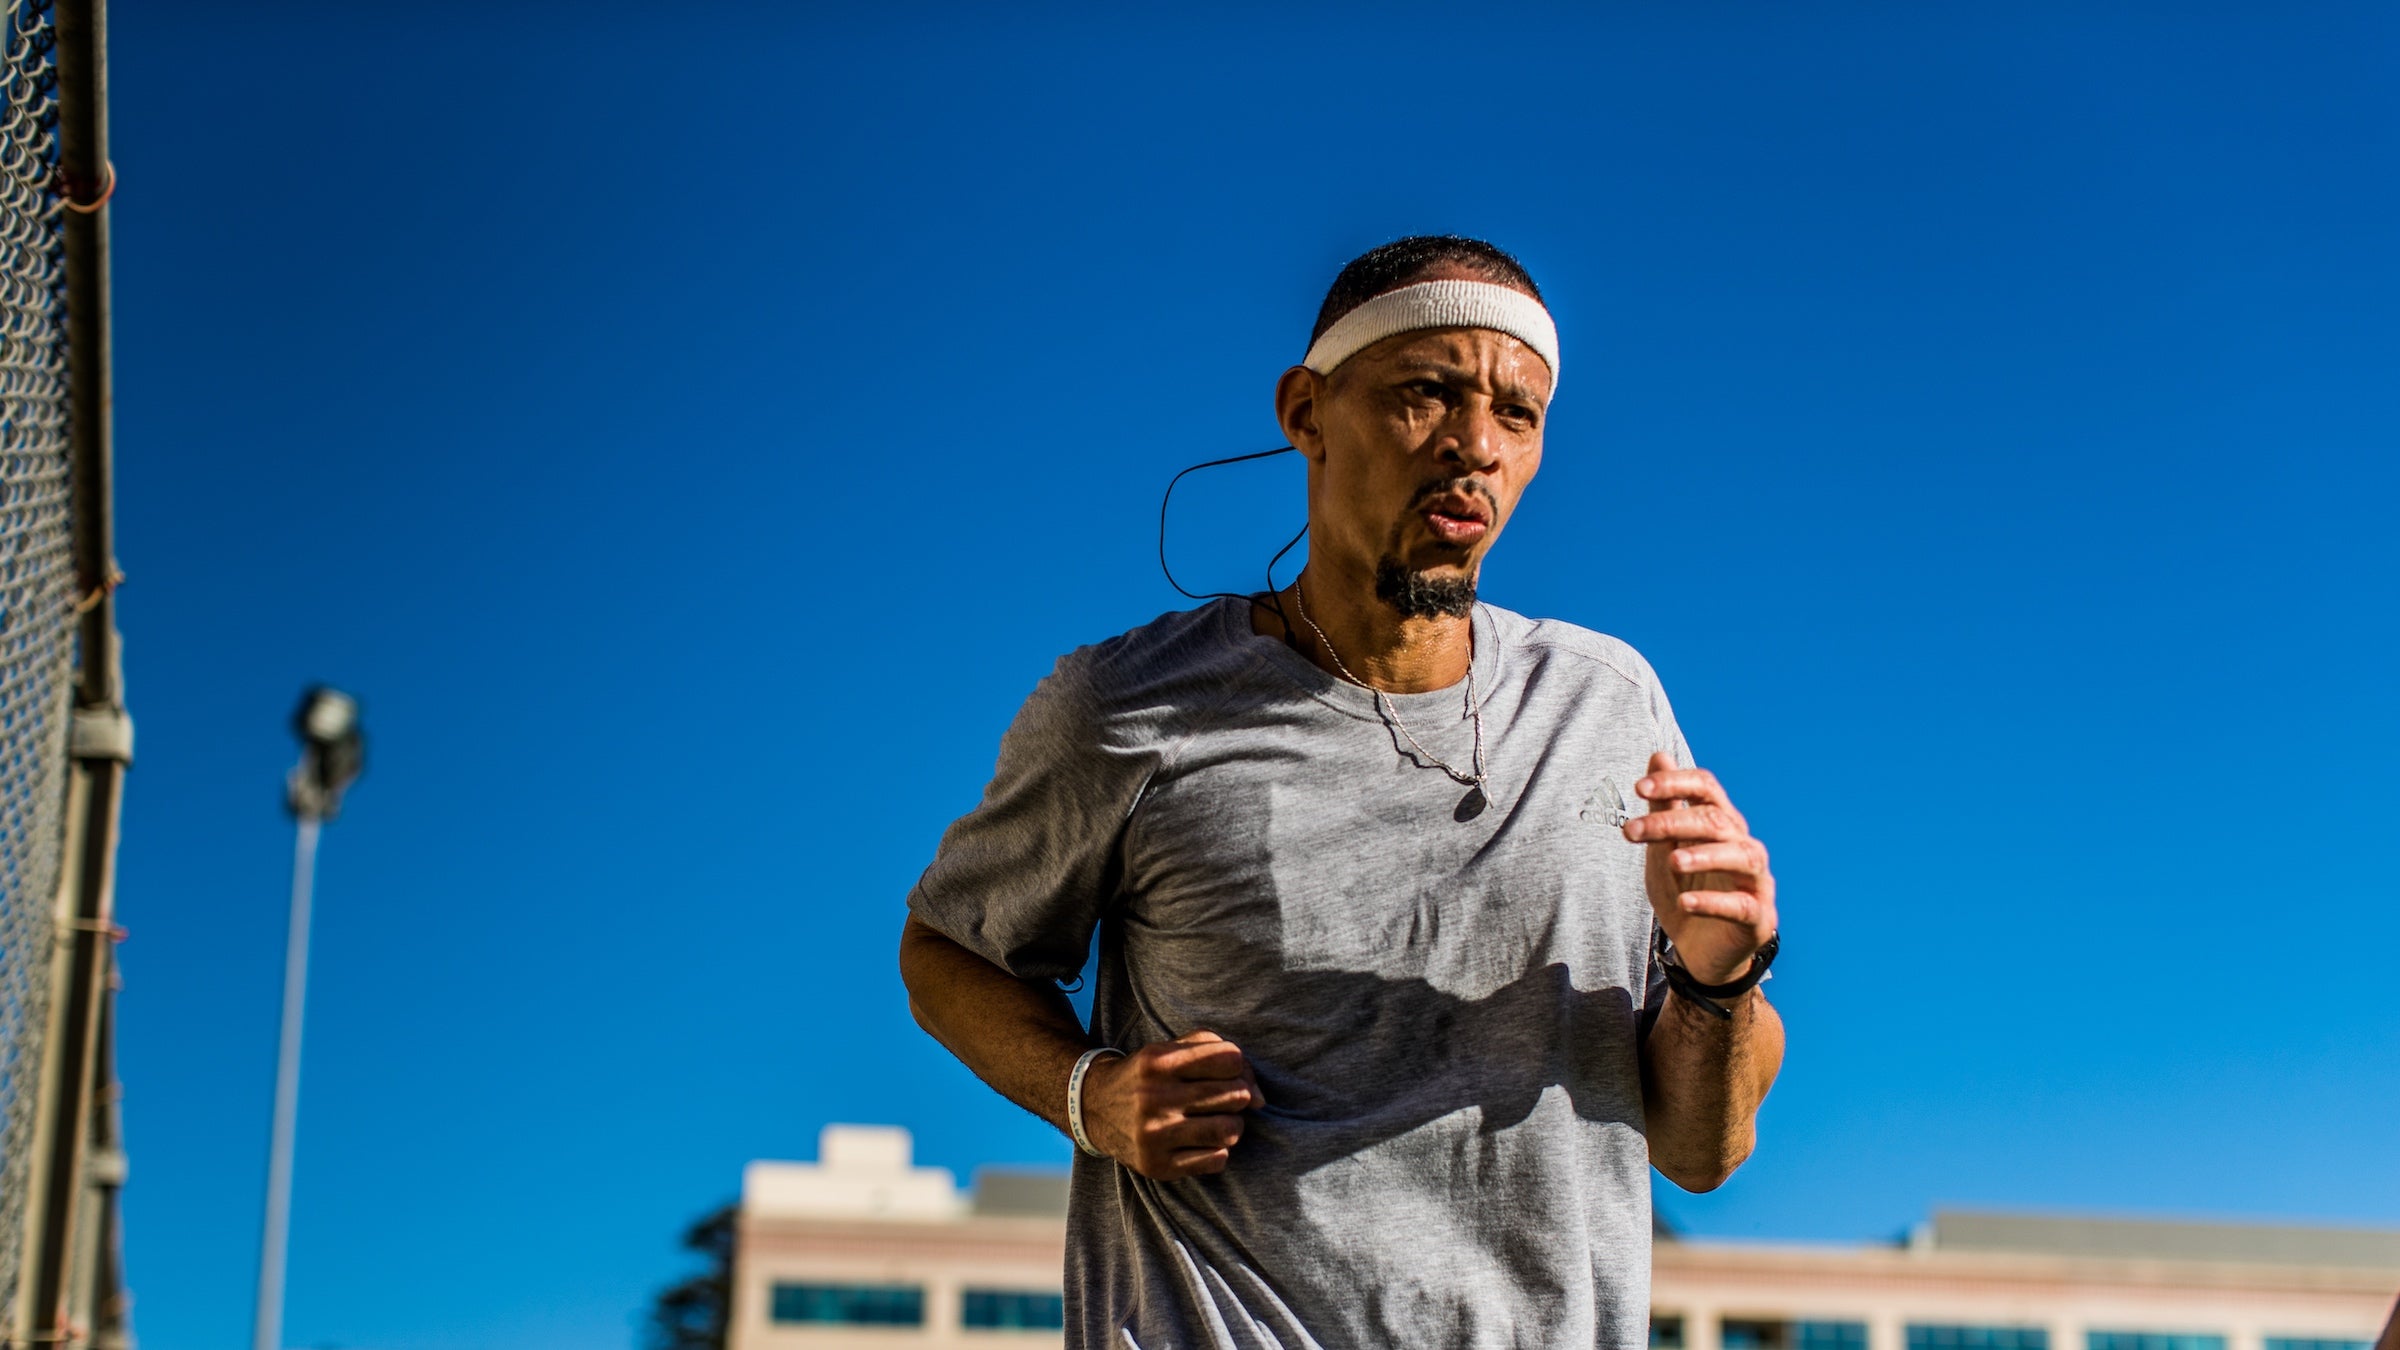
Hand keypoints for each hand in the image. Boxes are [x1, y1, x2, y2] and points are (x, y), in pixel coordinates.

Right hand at [1078, 1029, 1263, 1178]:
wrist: (1093, 1108)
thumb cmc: (1148, 1075)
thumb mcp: (1172, 1048)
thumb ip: (1218, 1053)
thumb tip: (1261, 1098)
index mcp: (1159, 1061)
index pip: (1230, 1059)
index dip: (1238, 1066)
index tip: (1227, 1073)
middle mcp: (1154, 1097)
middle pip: (1235, 1095)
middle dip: (1238, 1096)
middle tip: (1223, 1099)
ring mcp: (1155, 1135)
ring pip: (1230, 1130)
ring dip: (1232, 1125)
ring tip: (1217, 1121)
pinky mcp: (1157, 1165)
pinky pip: (1216, 1160)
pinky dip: (1218, 1150)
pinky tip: (1202, 1142)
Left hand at [1621, 749, 1776, 985]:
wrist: (1701, 952)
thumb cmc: (1686, 891)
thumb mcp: (1666, 848)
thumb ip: (1665, 806)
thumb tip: (1658, 754)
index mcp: (1722, 825)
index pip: (1707, 788)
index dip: (1676, 782)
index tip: (1638, 787)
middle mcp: (1743, 846)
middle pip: (1716, 821)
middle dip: (1672, 822)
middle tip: (1631, 831)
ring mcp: (1755, 881)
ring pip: (1741, 856)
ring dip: (1705, 855)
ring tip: (1672, 861)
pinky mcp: (1757, 917)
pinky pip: (1741, 905)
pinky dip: (1713, 902)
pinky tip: (1686, 904)